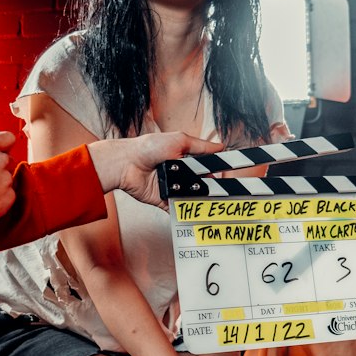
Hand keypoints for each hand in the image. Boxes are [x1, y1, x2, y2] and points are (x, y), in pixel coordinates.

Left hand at [88, 132, 224, 208]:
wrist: (127, 163)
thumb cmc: (148, 147)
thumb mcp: (179, 140)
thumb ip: (201, 146)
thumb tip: (220, 147)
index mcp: (184, 159)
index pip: (205, 167)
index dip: (216, 171)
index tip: (228, 176)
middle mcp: (179, 174)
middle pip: (200, 185)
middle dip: (210, 188)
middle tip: (222, 192)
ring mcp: (172, 188)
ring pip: (191, 198)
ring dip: (200, 201)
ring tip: (212, 204)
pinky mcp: (163, 200)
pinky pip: (177, 209)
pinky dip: (185, 213)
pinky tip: (197, 215)